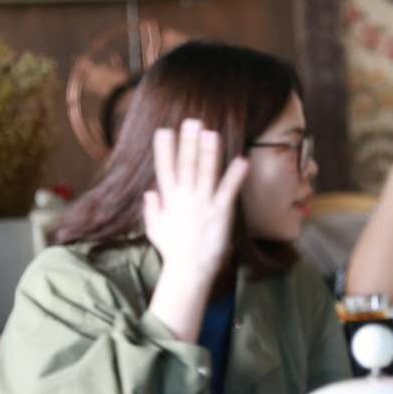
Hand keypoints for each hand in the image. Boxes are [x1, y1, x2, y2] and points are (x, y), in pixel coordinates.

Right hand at [143, 120, 248, 284]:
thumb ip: (152, 209)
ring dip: (208, 152)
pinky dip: (235, 175)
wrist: (188, 271)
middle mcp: (185, 198)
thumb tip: (150, 192)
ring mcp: (203, 204)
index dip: (165, 149)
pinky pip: (228, 190)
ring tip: (211, 132)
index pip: (165, 169)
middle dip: (188, 142)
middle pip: (185, 165)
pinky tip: (242, 160)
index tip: (164, 130)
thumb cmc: (173, 251)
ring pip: (205, 173)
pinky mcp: (220, 213)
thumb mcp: (155, 229)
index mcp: (169, 200)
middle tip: (191, 122)